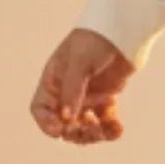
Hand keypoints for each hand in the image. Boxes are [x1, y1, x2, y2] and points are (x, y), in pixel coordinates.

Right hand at [30, 27, 135, 144]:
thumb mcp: (79, 62)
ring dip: (94, 133)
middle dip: (74, 131)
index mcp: (53, 81)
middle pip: (63, 124)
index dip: (46, 123)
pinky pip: (104, 122)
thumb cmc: (95, 39)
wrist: (124, 30)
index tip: (59, 131)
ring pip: (84, 127)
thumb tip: (67, 118)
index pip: (40, 109)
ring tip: (107, 129)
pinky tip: (118, 129)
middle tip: (89, 128)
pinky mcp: (106, 99)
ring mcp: (86, 97)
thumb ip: (72, 90)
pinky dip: (110, 129)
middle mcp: (67, 92)